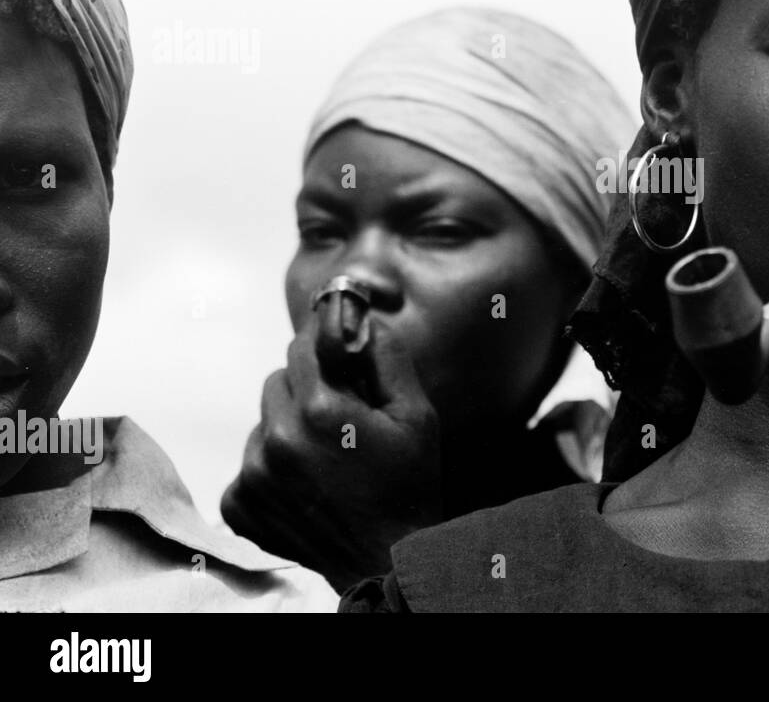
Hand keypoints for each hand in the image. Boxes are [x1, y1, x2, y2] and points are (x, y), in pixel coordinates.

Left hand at [221, 314, 441, 590]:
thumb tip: (360, 316)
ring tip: (326, 459)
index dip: (326, 352)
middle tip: (342, 421)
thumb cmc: (408, 486)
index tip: (343, 366)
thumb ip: (387, 356)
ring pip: (262, 421)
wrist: (388, 562)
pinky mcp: (240, 505)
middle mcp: (277, 439)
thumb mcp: (417, 415)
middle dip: (308, 389)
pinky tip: (306, 485)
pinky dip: (272, 468)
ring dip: (289, 428)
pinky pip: (247, 463)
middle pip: (278, 379)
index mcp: (320, 410)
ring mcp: (254, 475)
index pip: (301, 346)